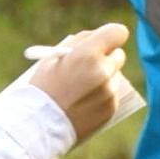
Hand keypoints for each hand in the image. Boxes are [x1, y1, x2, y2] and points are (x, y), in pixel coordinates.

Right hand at [28, 22, 131, 140]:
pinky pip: (113, 93)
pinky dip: (103, 94)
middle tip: (93, 63)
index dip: (112, 35)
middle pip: (119, 54)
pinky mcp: (111, 108)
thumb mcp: (53, 57)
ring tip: (82, 88)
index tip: (107, 39)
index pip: (117, 33)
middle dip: (107, 56)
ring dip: (105, 77)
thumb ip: (79, 42)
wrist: (40, 125)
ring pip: (115, 75)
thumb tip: (98, 37)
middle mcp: (103, 72)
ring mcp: (109, 91)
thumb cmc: (43, 87)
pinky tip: (84, 101)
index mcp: (88, 55)